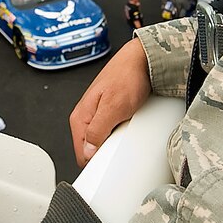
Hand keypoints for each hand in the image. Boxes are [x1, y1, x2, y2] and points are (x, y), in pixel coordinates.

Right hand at [68, 38, 151, 165]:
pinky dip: (123, 131)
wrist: (142, 60)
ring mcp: (98, 114)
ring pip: (104, 140)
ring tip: (128, 129)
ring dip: (116, 141)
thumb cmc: (128, 76)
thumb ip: (98, 130)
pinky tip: (131, 124)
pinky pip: (113, 131)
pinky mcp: (110, 112)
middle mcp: (86, 116)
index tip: (110, 162)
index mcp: (80, 117)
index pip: (81, 154)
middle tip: (123, 142)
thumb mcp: (114, 107)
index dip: (96, 162)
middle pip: (92, 149)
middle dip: (107, 151)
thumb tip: (88, 152)